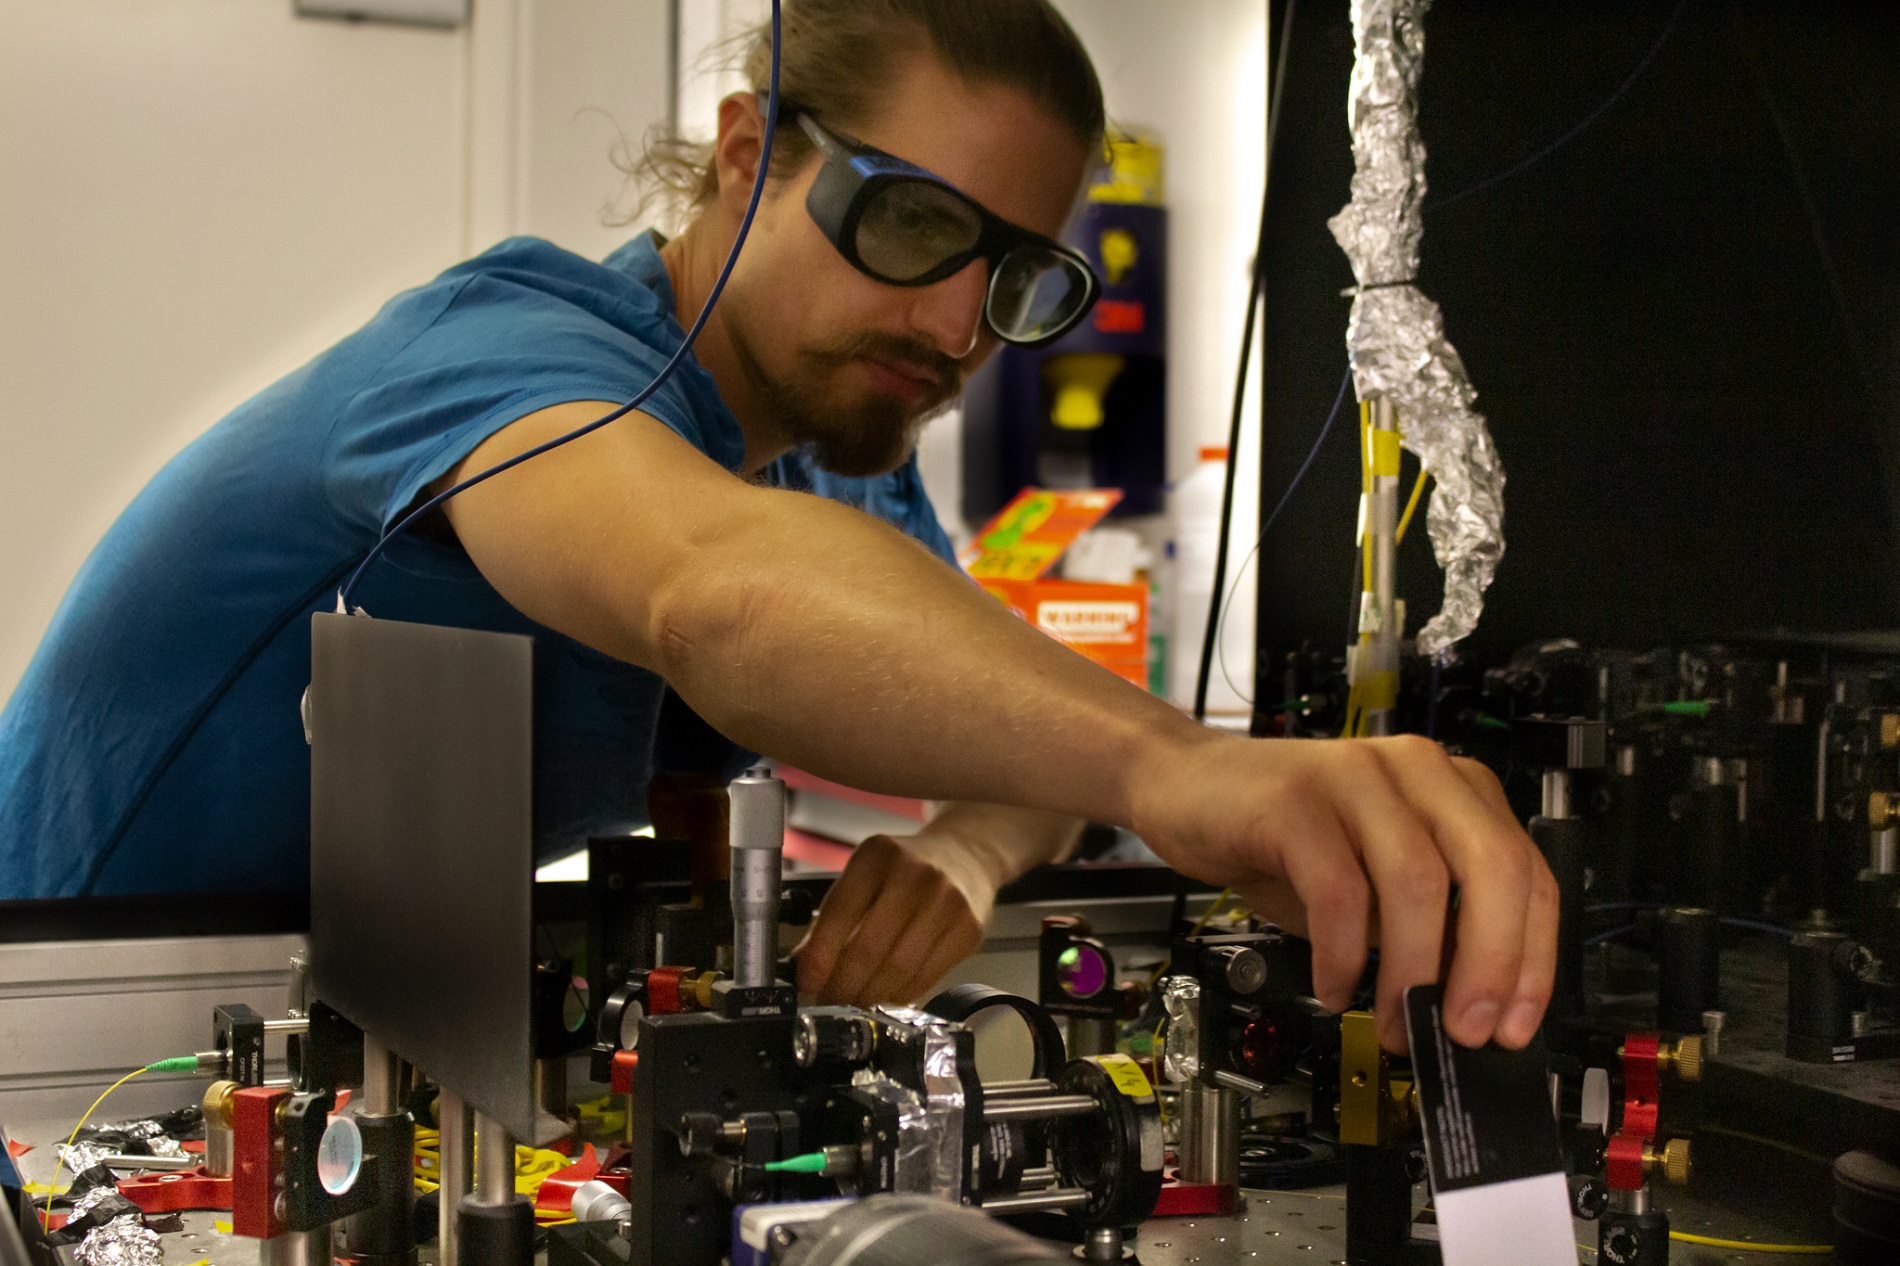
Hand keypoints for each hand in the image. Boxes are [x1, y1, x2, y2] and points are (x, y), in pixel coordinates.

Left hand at [795, 830, 993, 1005]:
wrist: (966, 855)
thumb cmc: (907, 868)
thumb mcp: (866, 872)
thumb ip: (835, 914)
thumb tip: (805, 964)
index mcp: (878, 854)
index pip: (840, 912)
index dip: (819, 956)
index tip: (806, 983)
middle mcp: (915, 874)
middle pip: (868, 947)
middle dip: (842, 985)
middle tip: (829, 1000)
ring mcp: (947, 902)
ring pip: (898, 968)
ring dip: (869, 996)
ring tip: (854, 1003)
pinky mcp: (968, 930)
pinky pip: (926, 977)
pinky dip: (900, 995)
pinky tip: (886, 997)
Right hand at [1130, 732, 1556, 1052]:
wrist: (1185, 785)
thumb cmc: (1283, 841)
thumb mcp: (1374, 887)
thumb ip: (1428, 928)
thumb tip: (1471, 1010)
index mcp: (1453, 789)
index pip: (1528, 873)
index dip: (1532, 960)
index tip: (1512, 1027)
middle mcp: (1416, 770)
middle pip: (1490, 867)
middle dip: (1490, 964)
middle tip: (1464, 1031)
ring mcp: (1355, 777)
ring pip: (1416, 880)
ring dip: (1411, 971)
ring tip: (1392, 1024)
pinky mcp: (1294, 799)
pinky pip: (1337, 890)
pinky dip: (1342, 954)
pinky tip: (1332, 986)